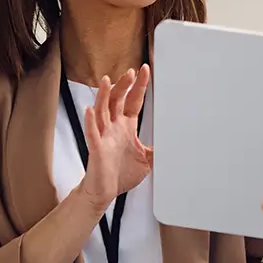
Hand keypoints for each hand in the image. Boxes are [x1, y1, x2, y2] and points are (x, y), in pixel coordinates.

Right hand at [77, 65, 152, 212]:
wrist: (105, 191)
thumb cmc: (120, 174)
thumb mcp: (147, 160)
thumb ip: (156, 148)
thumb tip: (173, 144)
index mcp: (126, 127)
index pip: (132, 101)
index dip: (138, 86)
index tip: (144, 71)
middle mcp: (113, 128)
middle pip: (116, 100)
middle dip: (123, 85)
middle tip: (130, 72)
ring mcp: (104, 137)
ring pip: (102, 111)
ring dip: (104, 96)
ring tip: (107, 81)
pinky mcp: (96, 149)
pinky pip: (92, 133)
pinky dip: (90, 121)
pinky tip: (90, 110)